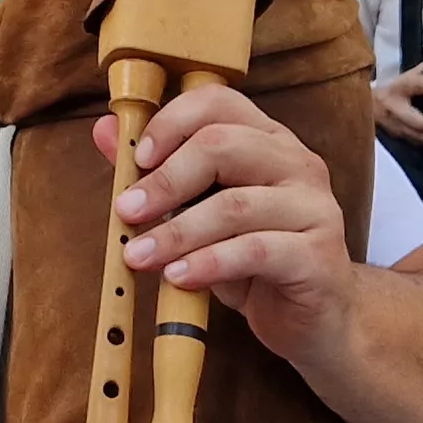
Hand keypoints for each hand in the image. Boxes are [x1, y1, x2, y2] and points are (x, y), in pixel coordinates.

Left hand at [106, 83, 359, 365]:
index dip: (171, 123)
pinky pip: (256, 251)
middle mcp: (297, 163)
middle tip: (127, 212)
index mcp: (267, 140)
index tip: (138, 159)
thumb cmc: (253, 261)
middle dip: (166, 179)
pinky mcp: (318, 256)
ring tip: (139, 256)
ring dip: (177, 231)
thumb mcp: (200, 213)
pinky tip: (178, 278)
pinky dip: (209, 264)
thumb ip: (159, 172)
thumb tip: (104, 131)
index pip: (219, 103)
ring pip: (235, 205)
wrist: (314, 319)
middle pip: (224, 145)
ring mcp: (313, 208)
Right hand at [371, 61, 422, 149]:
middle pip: (419, 122)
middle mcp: (396, 107)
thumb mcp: (415, 74)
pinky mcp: (397, 137)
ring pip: (420, 136)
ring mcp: (395, 125)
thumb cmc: (399, 88)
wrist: (371, 105)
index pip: (421, 85)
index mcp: (402, 86)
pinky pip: (418, 143)